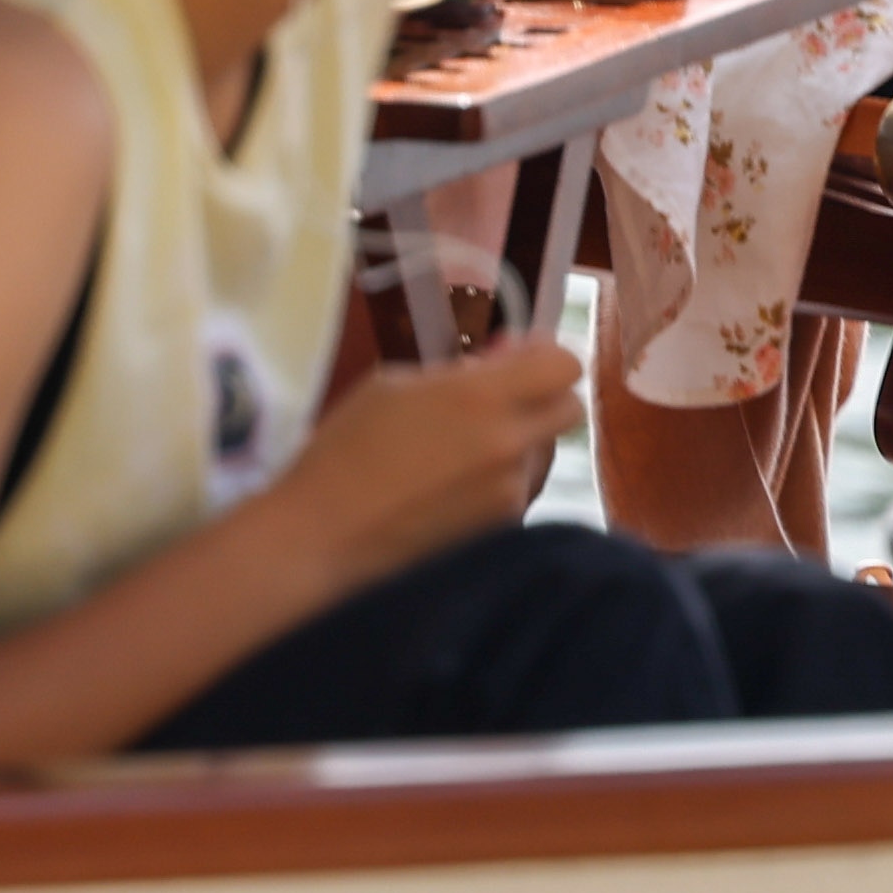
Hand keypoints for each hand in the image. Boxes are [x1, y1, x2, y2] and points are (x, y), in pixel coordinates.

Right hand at [289, 325, 577, 573]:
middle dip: (545, 397)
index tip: (518, 358)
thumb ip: (458, 372)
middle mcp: (508, 446)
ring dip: (522, 442)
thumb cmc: (345, 449)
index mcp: (480, 397)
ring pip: (545, 454)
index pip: (565, 365)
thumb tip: (502, 361)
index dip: (547, 356)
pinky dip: (502, 482)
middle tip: (502, 400)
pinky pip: (522, 492)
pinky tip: (456, 487)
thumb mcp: (394, 386)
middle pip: (570, 409)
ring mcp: (510, 496)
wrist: (322, 536)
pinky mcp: (501, 533)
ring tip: (466, 449)